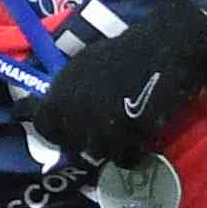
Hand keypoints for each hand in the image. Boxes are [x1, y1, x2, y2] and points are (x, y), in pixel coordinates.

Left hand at [36, 0, 206, 166]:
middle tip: (100, 131)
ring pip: (99, 154)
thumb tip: (50, 111)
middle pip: (72, 145)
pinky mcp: (130, 137)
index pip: (43, 127)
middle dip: (83, 140)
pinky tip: (138, 141)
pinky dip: (132, 154)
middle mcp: (75, 115)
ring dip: (109, 147)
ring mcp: (102, 128)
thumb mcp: (81, 68)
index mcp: (59, 95)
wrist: (163, 49)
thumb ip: (65, 93)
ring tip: (122, 133)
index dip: (55, 130)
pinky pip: (125, 158)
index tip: (64, 131)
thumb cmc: (122, 53)